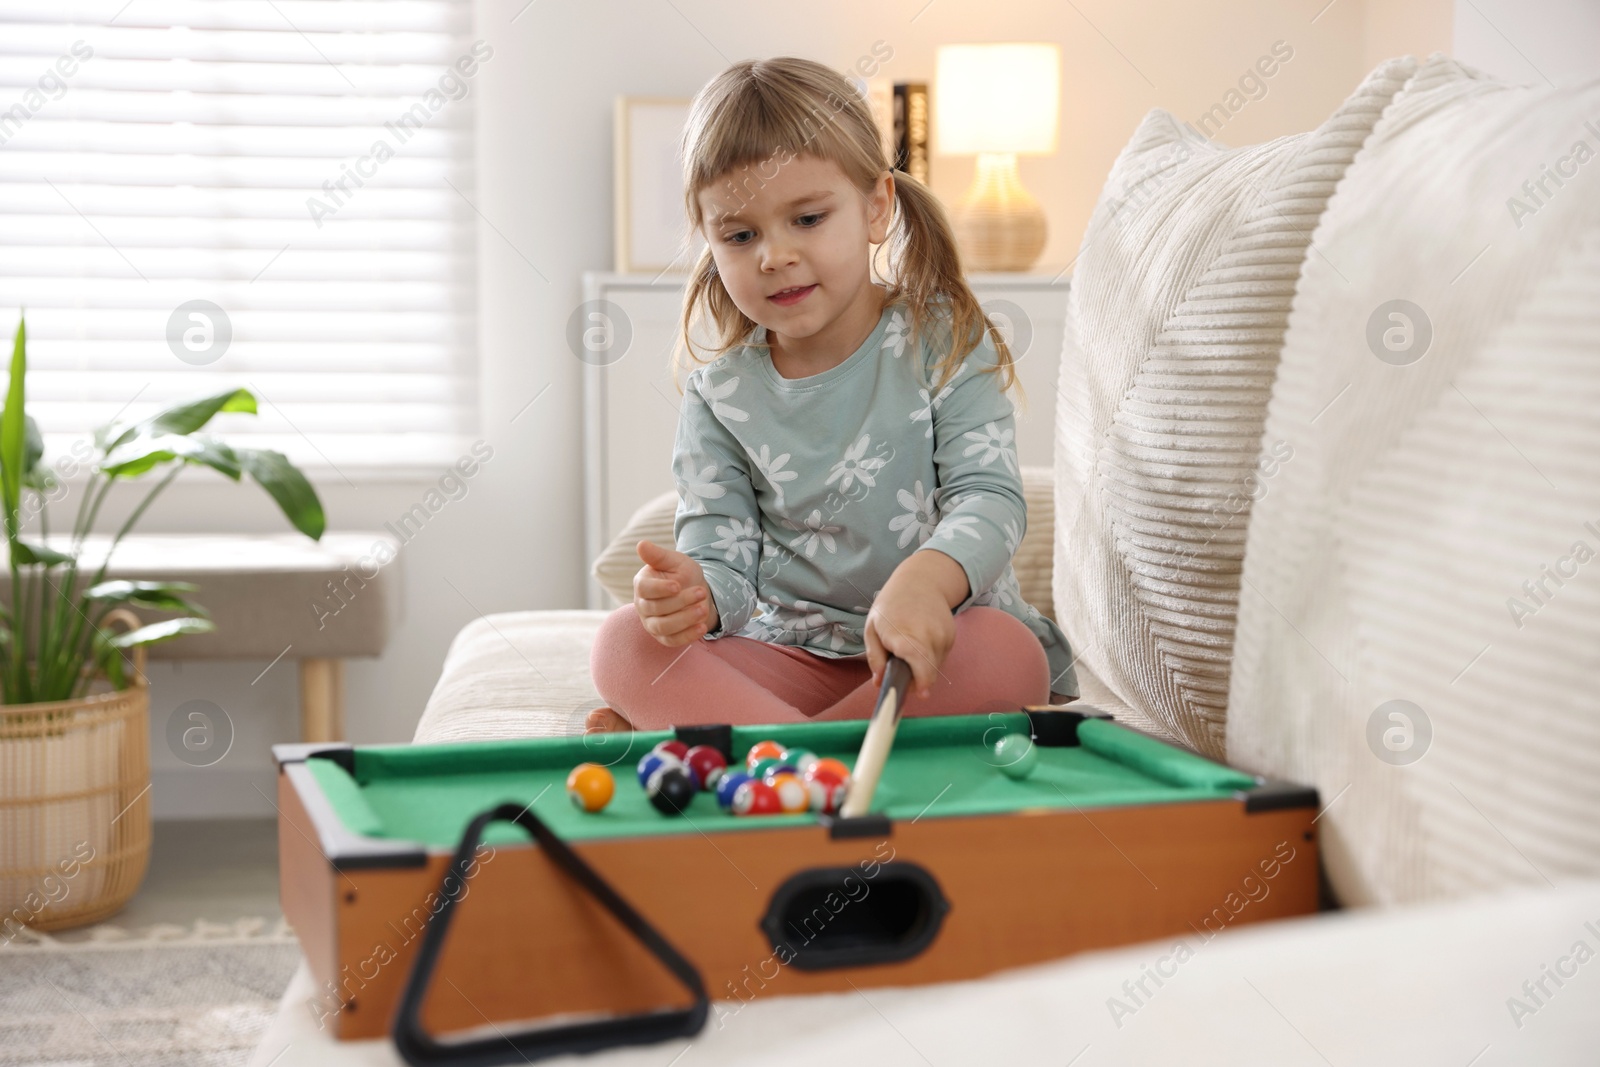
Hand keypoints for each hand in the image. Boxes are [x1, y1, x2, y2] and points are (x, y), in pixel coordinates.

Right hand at [633, 540, 716, 646]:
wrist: (697, 593)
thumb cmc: (682, 574)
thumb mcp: (675, 561)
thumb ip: (658, 555)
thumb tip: (641, 544)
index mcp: (642, 584)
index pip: (644, 589)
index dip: (660, 589)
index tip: (678, 585)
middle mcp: (643, 606)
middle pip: (656, 608)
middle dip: (680, 601)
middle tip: (701, 592)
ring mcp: (652, 624)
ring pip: (663, 627)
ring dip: (685, 619)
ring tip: (703, 609)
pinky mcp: (664, 638)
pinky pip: (673, 641)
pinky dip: (688, 636)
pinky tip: (702, 627)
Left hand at [862, 580, 955, 702]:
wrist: (921, 581)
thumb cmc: (891, 605)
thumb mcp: (872, 627)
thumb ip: (875, 657)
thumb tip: (879, 682)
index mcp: (903, 633)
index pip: (917, 662)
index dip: (920, 681)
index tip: (920, 693)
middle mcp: (927, 635)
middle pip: (928, 671)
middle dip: (918, 681)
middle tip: (905, 677)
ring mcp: (942, 635)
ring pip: (935, 666)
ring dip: (924, 668)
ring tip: (910, 651)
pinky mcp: (951, 636)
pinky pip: (942, 657)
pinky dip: (932, 657)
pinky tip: (922, 643)